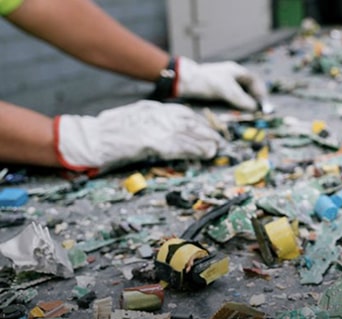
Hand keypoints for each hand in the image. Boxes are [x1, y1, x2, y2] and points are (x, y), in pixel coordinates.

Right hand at [55, 100, 224, 173]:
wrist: (91, 138)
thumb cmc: (107, 132)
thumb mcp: (132, 118)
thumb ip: (150, 122)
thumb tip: (166, 130)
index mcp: (151, 108)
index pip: (182, 112)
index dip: (198, 121)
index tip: (208, 129)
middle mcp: (156, 115)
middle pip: (189, 122)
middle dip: (206, 131)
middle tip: (218, 140)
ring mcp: (155, 128)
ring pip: (188, 134)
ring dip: (204, 142)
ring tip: (214, 149)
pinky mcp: (152, 143)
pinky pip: (179, 147)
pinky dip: (194, 151)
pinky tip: (204, 155)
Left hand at [176, 57, 267, 110]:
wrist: (183, 81)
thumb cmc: (205, 81)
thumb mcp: (226, 90)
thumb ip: (241, 98)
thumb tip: (254, 107)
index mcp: (235, 71)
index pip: (254, 80)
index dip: (260, 92)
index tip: (262, 104)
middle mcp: (231, 76)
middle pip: (248, 88)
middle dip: (253, 99)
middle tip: (256, 111)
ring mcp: (223, 83)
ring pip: (239, 94)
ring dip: (244, 103)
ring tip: (246, 113)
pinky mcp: (216, 91)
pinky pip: (230, 99)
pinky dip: (235, 105)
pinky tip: (234, 112)